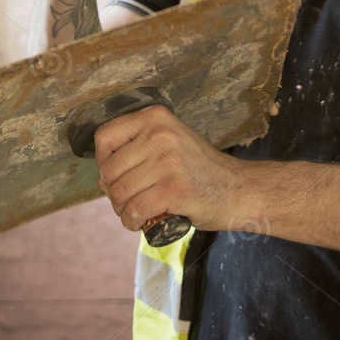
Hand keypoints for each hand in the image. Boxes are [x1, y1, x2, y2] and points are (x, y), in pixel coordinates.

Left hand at [94, 105, 249, 233]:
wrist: (238, 189)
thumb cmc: (199, 170)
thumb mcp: (171, 141)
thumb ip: (138, 148)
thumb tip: (101, 175)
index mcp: (156, 117)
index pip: (104, 136)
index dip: (102, 161)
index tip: (116, 174)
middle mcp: (160, 134)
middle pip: (109, 170)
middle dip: (112, 192)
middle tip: (129, 200)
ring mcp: (168, 161)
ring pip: (119, 193)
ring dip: (121, 210)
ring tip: (135, 212)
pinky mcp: (173, 189)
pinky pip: (134, 210)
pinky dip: (131, 222)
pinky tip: (140, 223)